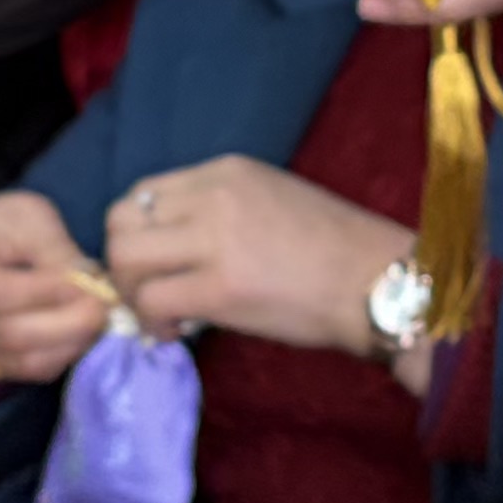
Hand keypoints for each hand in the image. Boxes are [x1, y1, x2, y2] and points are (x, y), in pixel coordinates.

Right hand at [0, 190, 110, 390]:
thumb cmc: (2, 227)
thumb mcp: (28, 217)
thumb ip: (54, 248)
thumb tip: (88, 282)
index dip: (43, 293)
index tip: (88, 282)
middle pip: (6, 334)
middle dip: (66, 324)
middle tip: (102, 309)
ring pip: (17, 362)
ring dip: (67, 344)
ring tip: (95, 321)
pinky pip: (21, 374)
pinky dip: (56, 358)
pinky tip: (76, 337)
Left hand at [102, 156, 407, 358]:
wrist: (380, 284)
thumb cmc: (338, 252)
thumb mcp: (273, 201)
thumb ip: (220, 213)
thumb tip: (177, 251)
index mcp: (226, 170)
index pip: (144, 192)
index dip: (137, 233)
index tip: (156, 263)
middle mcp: (212, 195)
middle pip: (121, 220)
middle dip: (122, 263)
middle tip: (146, 292)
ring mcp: (215, 239)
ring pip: (126, 259)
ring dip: (132, 292)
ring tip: (160, 314)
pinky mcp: (220, 287)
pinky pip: (152, 300)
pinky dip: (153, 321)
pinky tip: (174, 331)